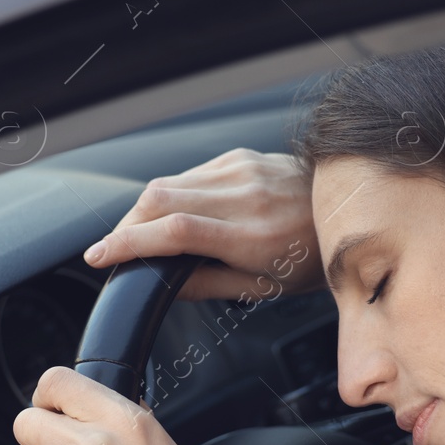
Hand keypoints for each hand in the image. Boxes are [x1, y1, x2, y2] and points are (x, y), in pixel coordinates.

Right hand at [83, 148, 322, 300]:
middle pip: (160, 198)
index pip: (176, 231)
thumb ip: (206, 285)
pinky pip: (188, 174)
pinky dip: (169, 195)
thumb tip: (160, 284)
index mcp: (252, 236)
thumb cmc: (307, 256)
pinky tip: (170, 213)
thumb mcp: (261, 287)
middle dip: (125, 225)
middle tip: (112, 249)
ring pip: (167, 182)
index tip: (99, 255)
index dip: (130, 242)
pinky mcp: (238, 157)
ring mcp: (241, 170)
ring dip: (142, 210)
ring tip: (135, 235)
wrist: (345, 207)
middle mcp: (245, 196)